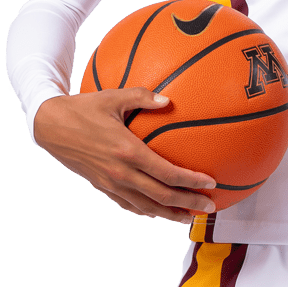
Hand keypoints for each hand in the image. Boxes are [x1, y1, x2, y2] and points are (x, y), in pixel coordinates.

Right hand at [34, 88, 217, 223]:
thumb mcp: (114, 96)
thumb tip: (169, 100)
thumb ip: (144, 96)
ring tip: (190, 216)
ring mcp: (110, 184)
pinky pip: (129, 205)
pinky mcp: (102, 187)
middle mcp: (121, 173)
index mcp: (128, 151)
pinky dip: (147, 211)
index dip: (191, 181)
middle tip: (210, 206)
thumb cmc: (85, 107)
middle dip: (189, 203)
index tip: (210, 182)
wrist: (51, 126)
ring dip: (170, 213)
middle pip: (162, 196)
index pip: (167, 173)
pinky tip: (158, 209)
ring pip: (146, 207)